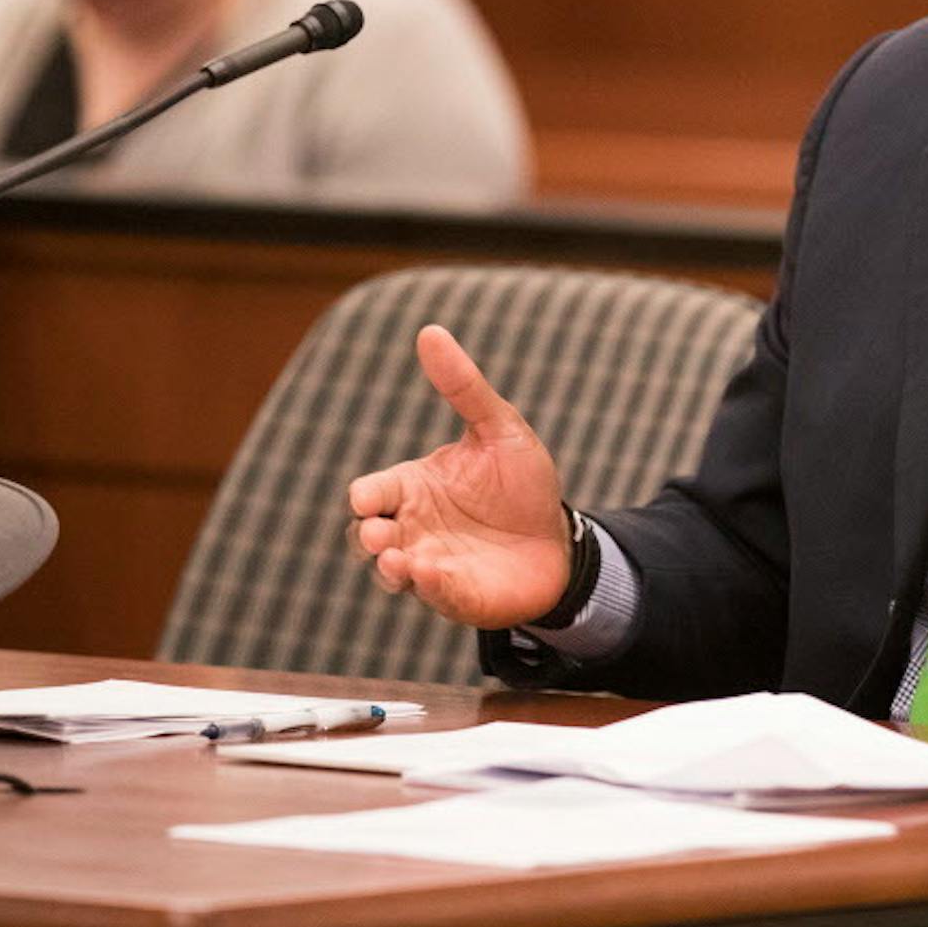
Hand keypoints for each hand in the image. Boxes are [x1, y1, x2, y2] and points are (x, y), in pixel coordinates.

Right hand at [347, 325, 572, 628]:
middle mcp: (413, 527)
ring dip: (390, 566)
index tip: (368, 498)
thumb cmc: (522, 484)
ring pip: (391, 570)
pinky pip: (433, 594)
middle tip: (381, 533)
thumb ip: (464, 387)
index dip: (366, 496)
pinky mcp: (455, 595)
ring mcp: (430, 564)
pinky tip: (433, 573)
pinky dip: (429, 586)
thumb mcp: (499, 428)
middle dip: (368, 535)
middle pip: (369, 535)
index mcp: (414, 487)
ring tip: (398, 560)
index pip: (372, 492)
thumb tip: (430, 331)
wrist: (561, 539)